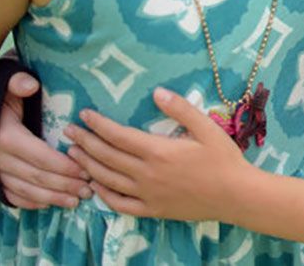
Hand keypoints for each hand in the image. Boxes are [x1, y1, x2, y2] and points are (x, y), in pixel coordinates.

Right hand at [0, 73, 91, 208]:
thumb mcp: (5, 84)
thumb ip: (18, 82)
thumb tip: (30, 85)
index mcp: (6, 137)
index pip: (40, 157)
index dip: (64, 166)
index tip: (86, 171)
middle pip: (37, 177)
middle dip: (64, 185)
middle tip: (88, 189)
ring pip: (26, 190)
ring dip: (52, 198)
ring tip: (76, 201)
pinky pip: (12, 196)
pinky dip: (30, 203)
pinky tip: (49, 204)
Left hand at [65, 88, 251, 222]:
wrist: (235, 194)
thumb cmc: (223, 158)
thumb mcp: (207, 126)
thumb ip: (180, 108)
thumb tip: (156, 92)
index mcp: (158, 151)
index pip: (118, 135)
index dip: (98, 124)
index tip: (84, 115)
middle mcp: (146, 174)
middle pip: (107, 157)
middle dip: (85, 142)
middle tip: (68, 131)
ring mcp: (147, 194)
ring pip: (108, 180)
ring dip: (88, 165)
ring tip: (73, 154)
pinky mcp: (152, 210)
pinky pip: (119, 205)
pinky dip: (103, 195)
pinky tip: (96, 186)